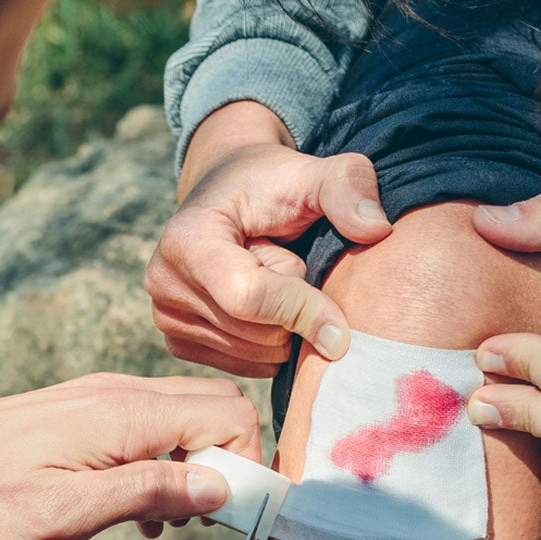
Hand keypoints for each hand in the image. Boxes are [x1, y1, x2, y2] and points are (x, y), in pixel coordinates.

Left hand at [0, 373, 262, 539]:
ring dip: (194, 469)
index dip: (248, 465)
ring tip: (167, 526)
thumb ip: (148, 493)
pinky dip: (161, 465)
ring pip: (183, 418)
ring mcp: (99, 399)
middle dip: (228, 463)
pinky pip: (149, 427)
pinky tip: (136, 513)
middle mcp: (119, 393)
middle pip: (214, 407)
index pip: (229, 413)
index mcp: (124, 414)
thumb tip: (221, 486)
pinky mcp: (81, 413)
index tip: (234, 519)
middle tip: (205, 523)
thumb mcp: (66, 515)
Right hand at [145, 101, 392, 376]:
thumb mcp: (313, 173)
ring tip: (270, 280)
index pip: (249, 297)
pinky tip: (262, 306)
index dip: (303, 310)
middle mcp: (163, 283)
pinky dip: (268, 343)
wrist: (229, 194)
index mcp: (186, 239)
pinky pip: (244, 366)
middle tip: (285, 263)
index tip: (344, 325)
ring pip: (255, 354)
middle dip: (293, 308)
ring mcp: (165, 317)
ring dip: (283, 326)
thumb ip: (348, 188)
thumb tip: (377, 229)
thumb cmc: (272, 184)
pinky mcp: (177, 342)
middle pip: (256, 333)